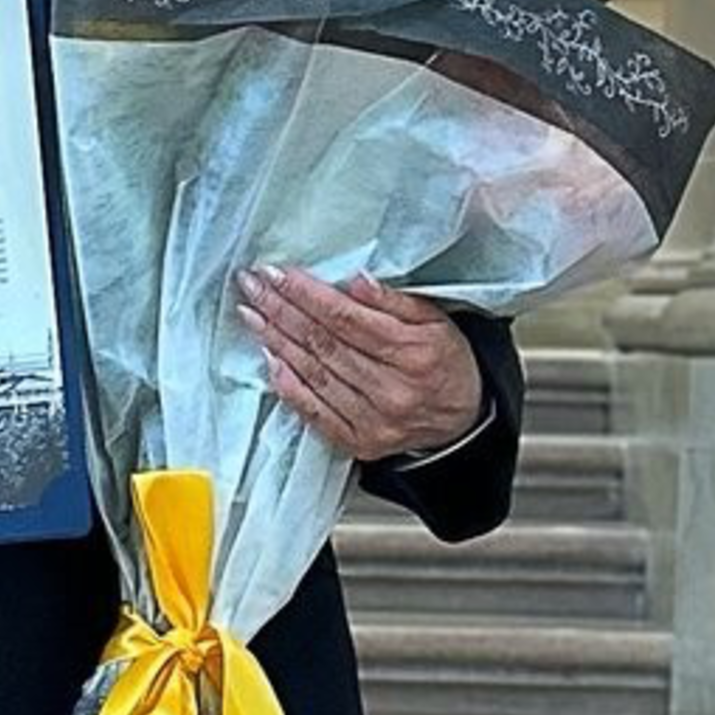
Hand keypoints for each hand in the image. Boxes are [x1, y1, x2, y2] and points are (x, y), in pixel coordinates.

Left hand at [238, 264, 478, 466]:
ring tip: (251, 314)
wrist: (463, 422)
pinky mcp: (358, 441)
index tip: (277, 272)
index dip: (307, 294)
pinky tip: (268, 360)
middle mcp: (391, 390)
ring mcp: (372, 421)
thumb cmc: (447, 364)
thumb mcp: (437, 322)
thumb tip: (357, 280)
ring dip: (276, 341)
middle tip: (252, 285)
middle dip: (282, 310)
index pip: (346, 318)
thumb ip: (396, 301)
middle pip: (324, 344)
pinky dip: (288, 385)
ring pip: (314, 373)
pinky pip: (314, 411)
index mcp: (413, 354)